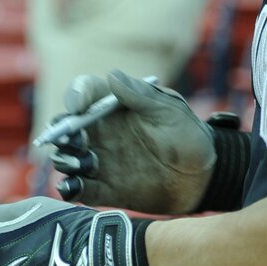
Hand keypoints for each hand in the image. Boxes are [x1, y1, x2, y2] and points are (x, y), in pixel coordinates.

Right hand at [49, 70, 213, 213]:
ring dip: (65, 160)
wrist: (205, 177)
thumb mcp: (169, 111)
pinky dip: (70, 189)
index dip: (76, 96)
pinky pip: (80, 189)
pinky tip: (72, 188)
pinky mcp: (106, 189)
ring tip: (80, 163)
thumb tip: (112, 76)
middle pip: (66, 127)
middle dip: (61, 132)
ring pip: (68, 158)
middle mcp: (101, 132)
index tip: (78, 106)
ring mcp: (101, 161)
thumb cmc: (189, 135)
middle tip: (73, 140)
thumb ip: (140, 96)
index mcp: (112, 107)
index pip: (84, 93)